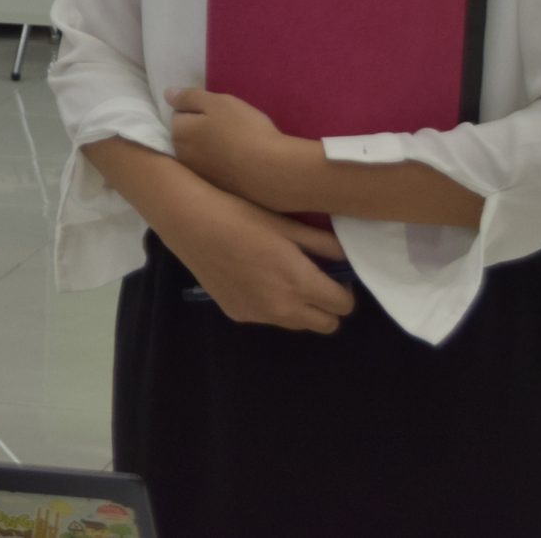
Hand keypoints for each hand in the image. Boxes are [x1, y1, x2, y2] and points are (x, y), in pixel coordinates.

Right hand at [163, 186, 356, 333]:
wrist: (192, 224)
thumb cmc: (243, 216)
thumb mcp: (290, 225)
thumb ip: (325, 245)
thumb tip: (348, 258)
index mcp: (300, 283)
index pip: (344, 306)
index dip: (344, 289)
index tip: (333, 273)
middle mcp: (283, 308)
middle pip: (327, 325)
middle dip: (328, 305)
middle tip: (314, 278)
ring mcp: (259, 315)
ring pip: (298, 324)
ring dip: (301, 307)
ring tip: (283, 277)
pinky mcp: (238, 315)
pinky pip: (270, 317)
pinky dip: (272, 305)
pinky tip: (254, 278)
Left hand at [168, 87, 304, 210]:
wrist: (270, 171)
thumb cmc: (243, 130)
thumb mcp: (217, 103)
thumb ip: (190, 97)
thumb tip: (167, 94)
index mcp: (178, 133)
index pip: (180, 114)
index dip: (200, 109)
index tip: (220, 112)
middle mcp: (181, 156)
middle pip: (188, 135)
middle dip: (202, 129)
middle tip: (230, 127)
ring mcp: (198, 175)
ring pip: (200, 153)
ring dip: (211, 147)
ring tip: (237, 144)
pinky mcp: (215, 188)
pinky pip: (214, 169)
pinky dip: (222, 163)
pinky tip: (240, 161)